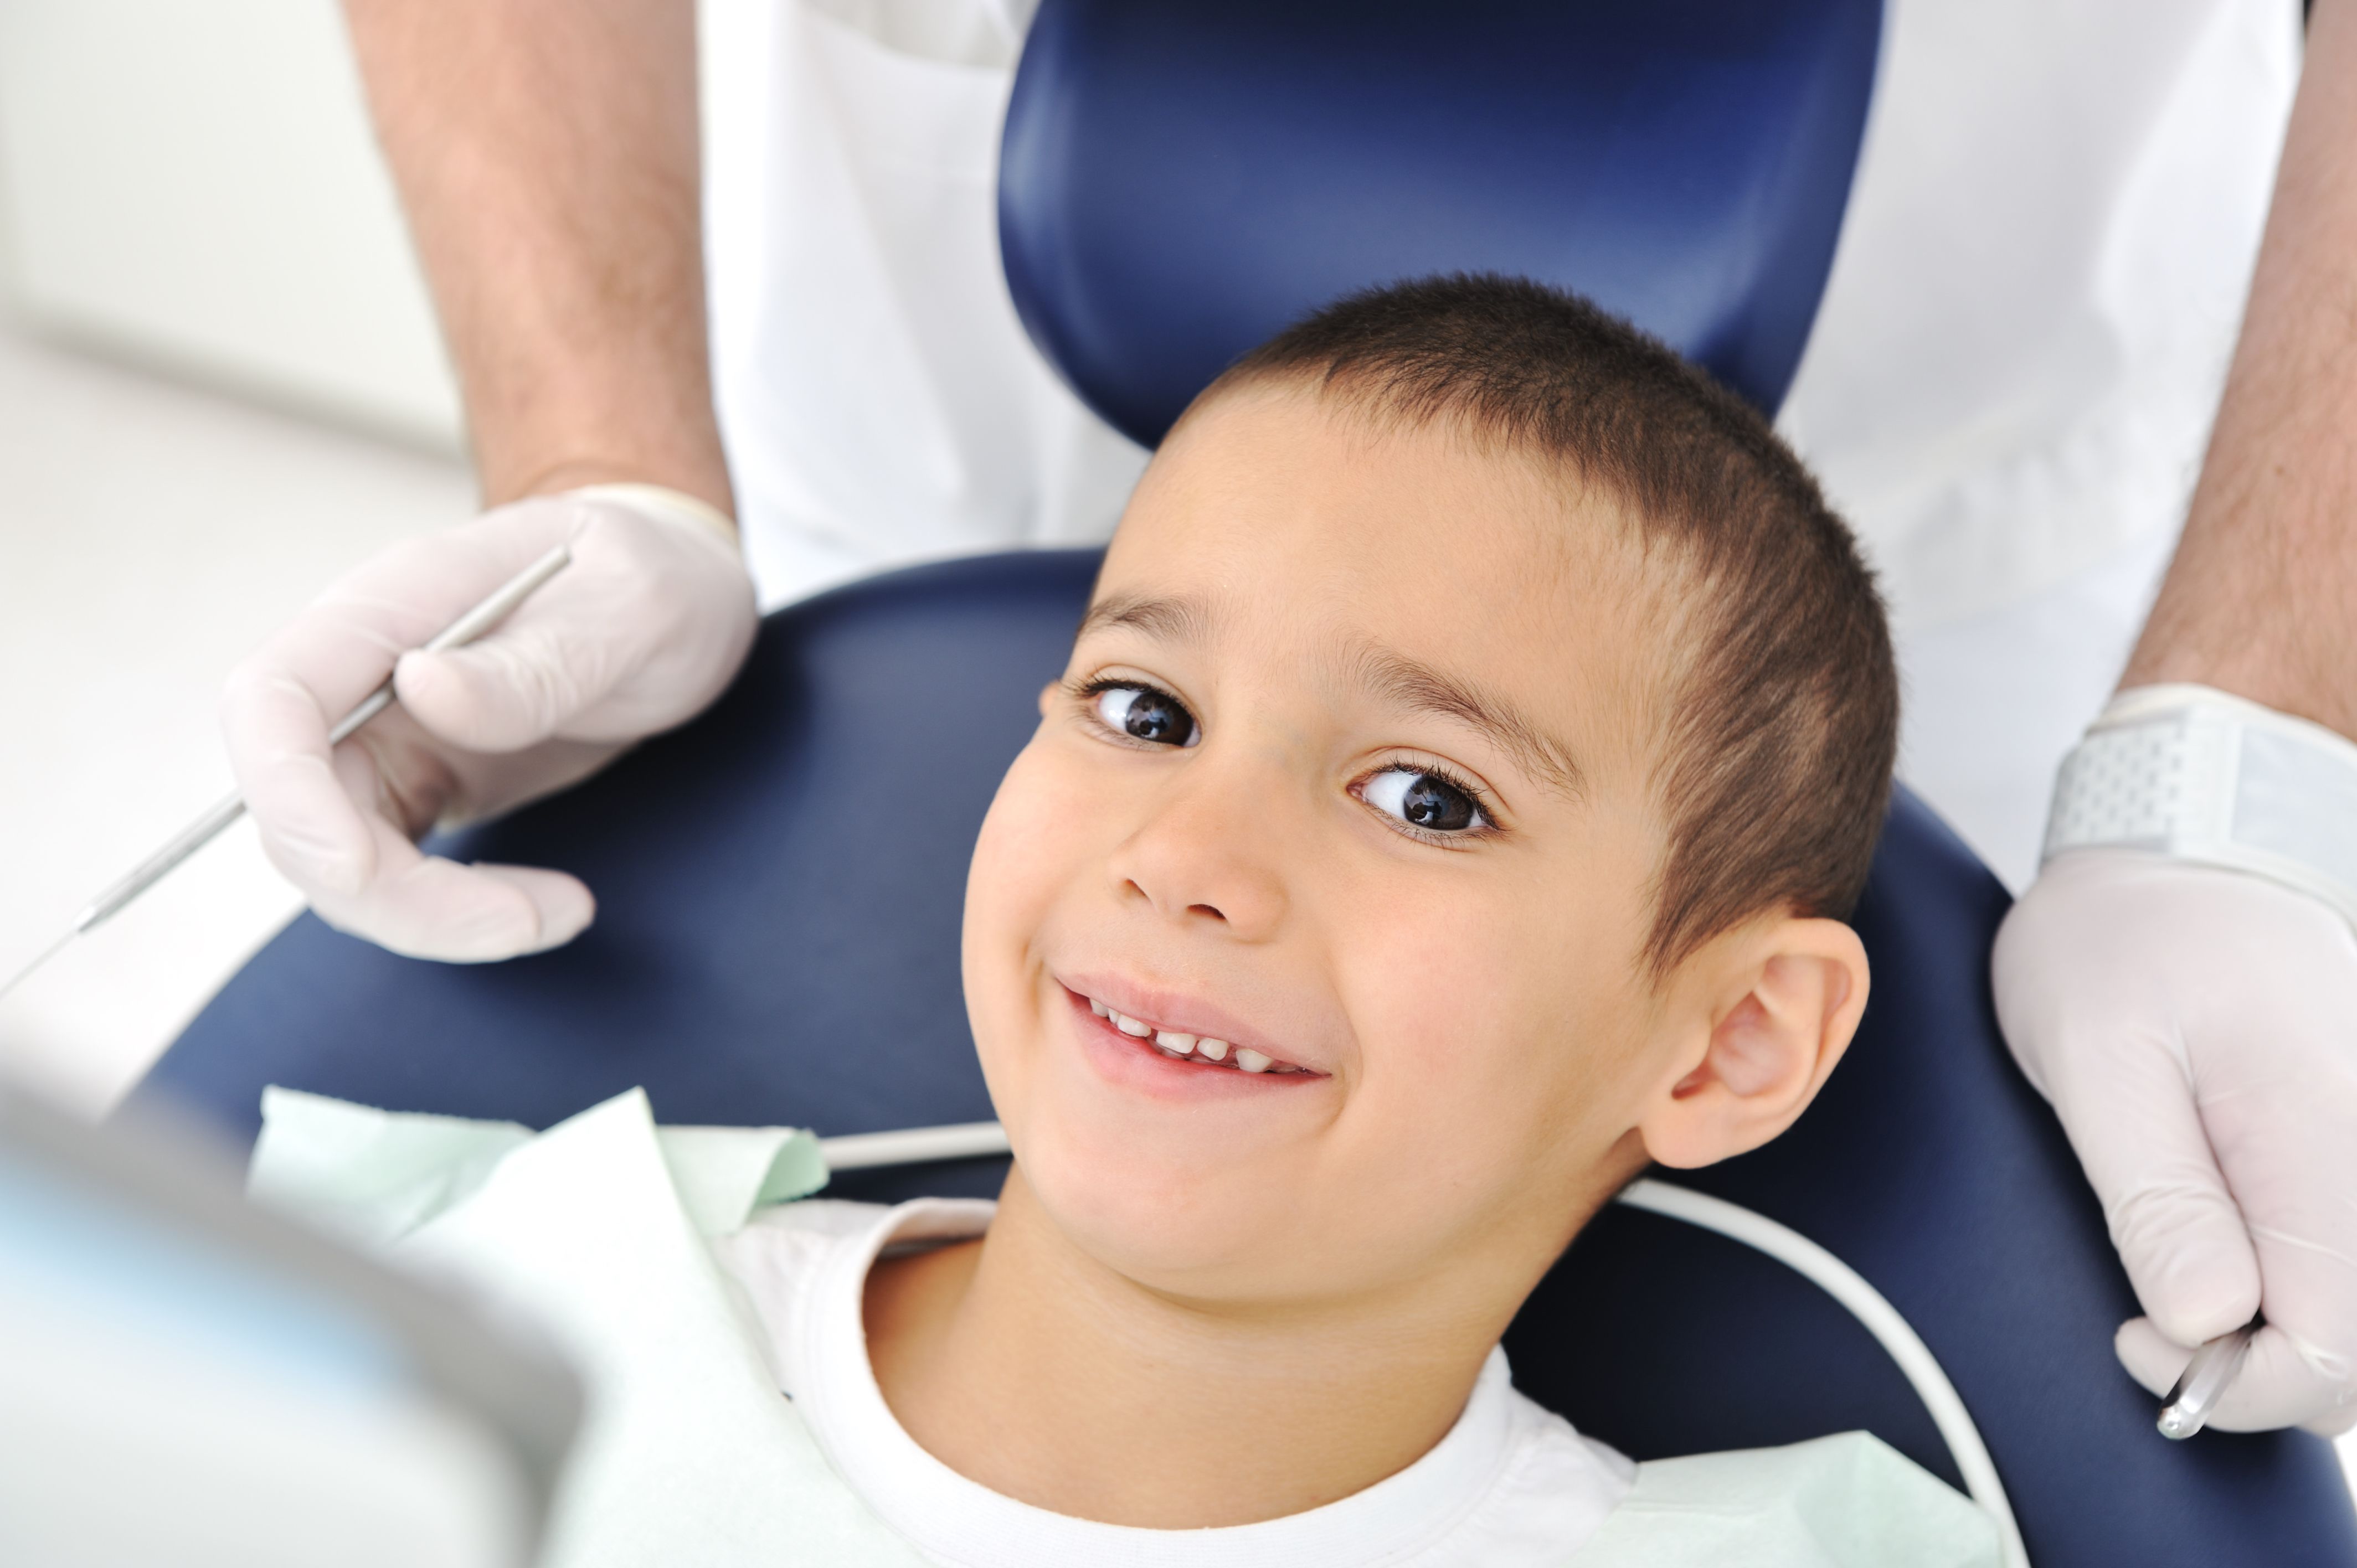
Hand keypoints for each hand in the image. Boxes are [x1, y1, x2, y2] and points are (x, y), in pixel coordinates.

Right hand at [222, 488, 757, 959]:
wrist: (680, 594)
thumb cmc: (649, 579)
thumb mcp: (625, 610)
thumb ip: (528, 660)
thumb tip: (420, 685)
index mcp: (392, 606)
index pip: (273, 701)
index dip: (287, 794)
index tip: (359, 868)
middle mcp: (368, 678)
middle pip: (299, 809)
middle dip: (389, 892)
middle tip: (523, 921)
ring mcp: (390, 737)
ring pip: (345, 859)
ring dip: (434, 915)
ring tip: (563, 913)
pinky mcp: (426, 787)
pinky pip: (400, 871)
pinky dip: (459, 910)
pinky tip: (551, 905)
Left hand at [1994, 850, 2356, 1433]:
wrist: (2172, 849)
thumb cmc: (2112, 943)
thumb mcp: (2094, 1057)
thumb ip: (2158, 1194)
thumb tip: (2209, 1323)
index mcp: (2328, 1141)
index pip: (2334, 1353)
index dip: (2232, 1383)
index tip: (2136, 1334)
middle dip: (2255, 1371)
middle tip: (2144, 1315)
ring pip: (2355, 1316)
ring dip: (2272, 1333)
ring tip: (2177, 1278)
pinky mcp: (2354, 1150)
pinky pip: (2343, 1262)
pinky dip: (2287, 1289)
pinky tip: (2215, 1254)